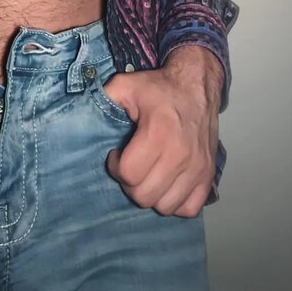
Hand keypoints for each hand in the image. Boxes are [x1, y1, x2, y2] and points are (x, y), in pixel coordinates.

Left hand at [102, 46, 221, 217]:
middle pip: (145, 196)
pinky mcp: (208, 175)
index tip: (115, 154)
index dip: (115, 167)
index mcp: (158, 134)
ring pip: (165, 206)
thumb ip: (104, 99)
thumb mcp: (126, 85)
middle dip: (130, 184)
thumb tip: (83, 116)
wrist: (197, 84)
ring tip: (147, 174)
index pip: (129, 174)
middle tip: (130, 166)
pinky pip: (189, 208)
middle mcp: (181, 155)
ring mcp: (198, 168)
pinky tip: (166, 184)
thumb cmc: (160, 87)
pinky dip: (176, 202)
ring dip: (151, 195)